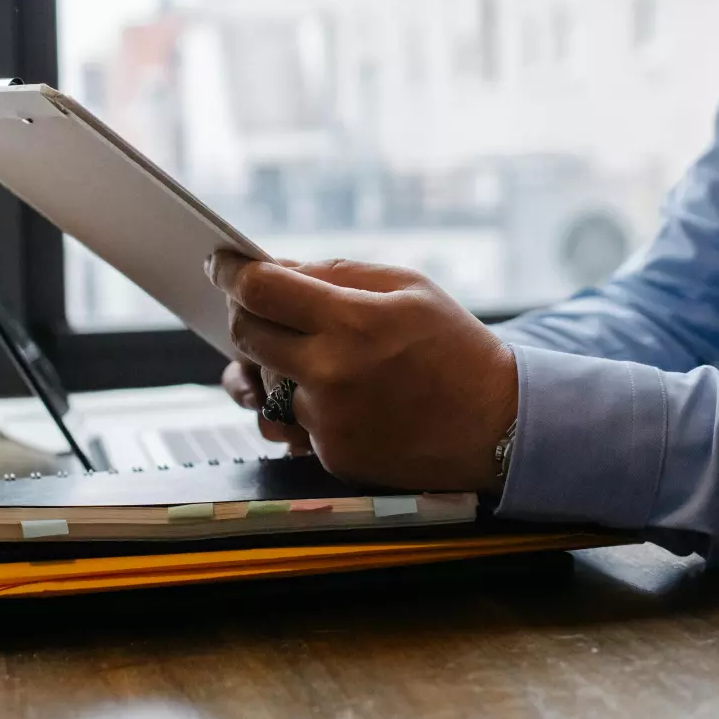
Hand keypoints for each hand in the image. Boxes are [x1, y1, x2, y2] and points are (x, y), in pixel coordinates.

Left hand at [207, 254, 518, 491]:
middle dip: (242, 312)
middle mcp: (332, 375)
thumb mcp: (408, 287)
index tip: (220, 262)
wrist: (498, 425)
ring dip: (268, 362)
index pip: (260, 289)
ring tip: (298, 350)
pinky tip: (333, 392)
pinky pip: (290, 422)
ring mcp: (328, 421)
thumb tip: (275, 267)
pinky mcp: (331, 456)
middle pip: (247, 335)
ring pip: (260, 384)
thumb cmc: (454, 347)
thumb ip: (336, 273)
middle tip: (256, 302)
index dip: (230, 271)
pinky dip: (301, 403)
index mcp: (353, 322)